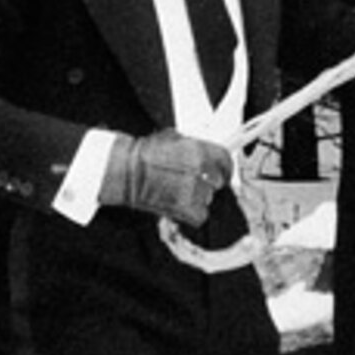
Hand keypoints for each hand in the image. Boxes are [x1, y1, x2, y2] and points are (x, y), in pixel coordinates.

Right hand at [99, 130, 234, 224]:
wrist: (127, 173)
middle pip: (218, 181)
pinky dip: (193, 213)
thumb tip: (207, 152)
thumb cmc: (145, 154)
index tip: (224, 172)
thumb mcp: (173, 138)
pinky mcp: (186, 210)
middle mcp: (201, 172)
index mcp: (199, 151)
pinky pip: (201, 215)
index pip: (226, 161)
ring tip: (178, 191)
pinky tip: (180, 205)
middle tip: (192, 182)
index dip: (226, 168)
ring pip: (208, 198)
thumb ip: (195, 146)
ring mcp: (195, 192)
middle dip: (208, 182)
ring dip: (198, 197)